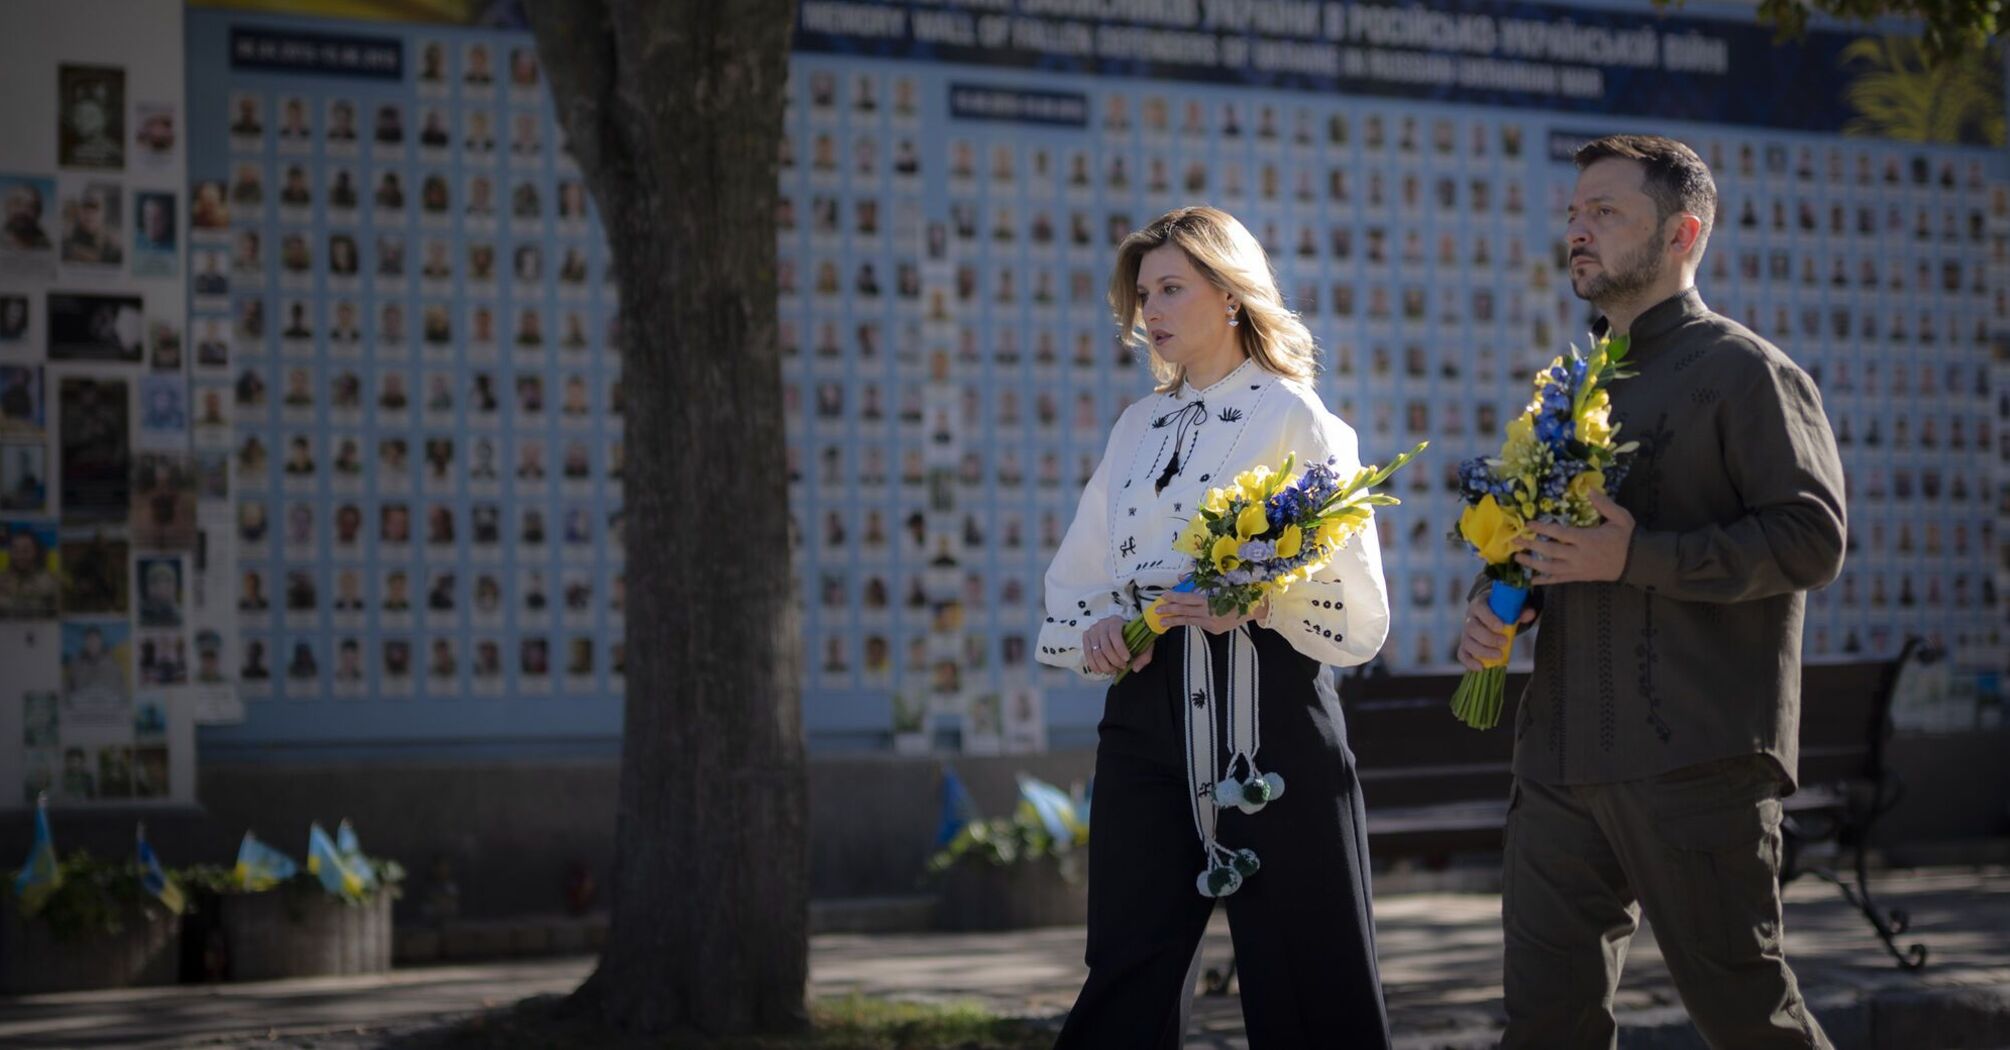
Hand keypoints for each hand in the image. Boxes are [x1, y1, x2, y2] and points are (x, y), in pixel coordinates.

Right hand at [1081, 615, 1147, 675]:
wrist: (1118, 627)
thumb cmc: (1131, 634)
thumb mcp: (1143, 641)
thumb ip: (1144, 655)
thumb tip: (1135, 668)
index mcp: (1116, 621)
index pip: (1115, 635)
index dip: (1120, 649)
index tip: (1127, 659)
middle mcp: (1102, 624)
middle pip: (1105, 647)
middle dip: (1114, 661)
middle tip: (1122, 667)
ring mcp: (1092, 631)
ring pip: (1095, 653)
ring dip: (1105, 666)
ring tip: (1113, 670)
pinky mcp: (1086, 638)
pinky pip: (1087, 655)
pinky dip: (1094, 665)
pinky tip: (1101, 670)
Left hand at [1152, 592, 1266, 635]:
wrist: (1253, 608)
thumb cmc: (1236, 592)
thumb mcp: (1219, 582)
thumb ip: (1199, 581)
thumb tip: (1181, 578)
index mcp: (1211, 599)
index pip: (1187, 599)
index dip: (1175, 597)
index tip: (1164, 596)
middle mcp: (1210, 613)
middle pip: (1185, 611)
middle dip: (1170, 611)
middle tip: (1157, 610)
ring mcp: (1212, 623)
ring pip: (1189, 621)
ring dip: (1175, 620)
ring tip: (1162, 621)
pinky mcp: (1214, 630)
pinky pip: (1199, 624)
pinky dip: (1190, 620)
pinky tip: (1180, 620)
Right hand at [1456, 592, 1535, 671]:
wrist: (1490, 615)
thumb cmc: (1501, 611)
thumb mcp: (1511, 607)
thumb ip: (1521, 610)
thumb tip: (1530, 614)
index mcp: (1479, 604)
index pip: (1480, 609)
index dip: (1489, 618)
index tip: (1502, 627)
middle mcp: (1469, 618)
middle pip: (1472, 628)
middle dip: (1488, 637)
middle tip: (1504, 642)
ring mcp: (1466, 633)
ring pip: (1468, 643)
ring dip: (1483, 651)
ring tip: (1499, 655)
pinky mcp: (1465, 646)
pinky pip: (1462, 654)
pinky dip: (1470, 662)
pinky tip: (1481, 667)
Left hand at [1513, 489, 1635, 585]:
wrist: (1636, 562)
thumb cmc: (1626, 538)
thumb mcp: (1620, 518)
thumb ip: (1604, 504)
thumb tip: (1589, 489)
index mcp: (1587, 540)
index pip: (1560, 534)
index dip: (1542, 529)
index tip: (1529, 524)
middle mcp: (1579, 556)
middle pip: (1550, 552)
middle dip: (1531, 546)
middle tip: (1514, 540)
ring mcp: (1578, 569)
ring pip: (1550, 568)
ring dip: (1532, 564)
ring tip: (1517, 558)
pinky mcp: (1579, 577)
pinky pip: (1559, 580)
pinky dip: (1545, 581)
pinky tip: (1531, 580)